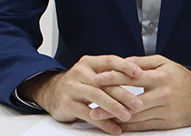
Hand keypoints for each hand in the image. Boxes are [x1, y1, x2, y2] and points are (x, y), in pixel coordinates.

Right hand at [17, 56, 145, 134]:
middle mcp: (79, 72)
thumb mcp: (92, 74)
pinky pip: (88, 114)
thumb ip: (111, 75)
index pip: (109, 60)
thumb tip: (141, 76)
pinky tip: (115, 129)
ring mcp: (72, 88)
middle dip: (123, 94)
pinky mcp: (67, 103)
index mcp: (89, 63)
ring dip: (113, 107)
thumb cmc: (78, 84)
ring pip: (96, 96)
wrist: (50, 92)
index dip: (125, 66)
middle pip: (104, 82)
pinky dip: (103, 123)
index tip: (140, 73)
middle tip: (139, 103)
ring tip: (127, 116)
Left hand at [89, 55, 190, 131]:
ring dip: (115, 118)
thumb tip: (121, 62)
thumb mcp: (163, 63)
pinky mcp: (168, 123)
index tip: (96, 79)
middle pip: (131, 101)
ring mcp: (165, 110)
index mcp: (160, 77)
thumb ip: (142, 61)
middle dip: (109, 104)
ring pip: (136, 117)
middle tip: (92, 107)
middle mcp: (162, 94)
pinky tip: (116, 126)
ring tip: (99, 118)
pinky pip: (145, 127)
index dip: (112, 78)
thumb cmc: (181, 77)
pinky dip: (129, 128)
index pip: (130, 77)